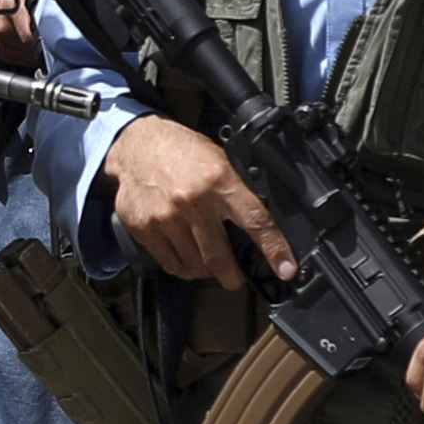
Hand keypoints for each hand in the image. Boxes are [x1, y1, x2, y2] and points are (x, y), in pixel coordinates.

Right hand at [104, 116, 292, 289]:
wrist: (137, 144)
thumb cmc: (181, 151)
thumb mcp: (220, 160)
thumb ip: (237, 192)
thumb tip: (260, 226)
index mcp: (219, 180)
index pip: (255, 222)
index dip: (274, 250)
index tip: (285, 269)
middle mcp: (193, 201)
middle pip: (220, 258)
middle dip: (233, 277)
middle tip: (237, 279)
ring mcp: (167, 217)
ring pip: (195, 266)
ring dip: (206, 271)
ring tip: (208, 263)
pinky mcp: (145, 228)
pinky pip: (170, 263)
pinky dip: (183, 268)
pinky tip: (188, 259)